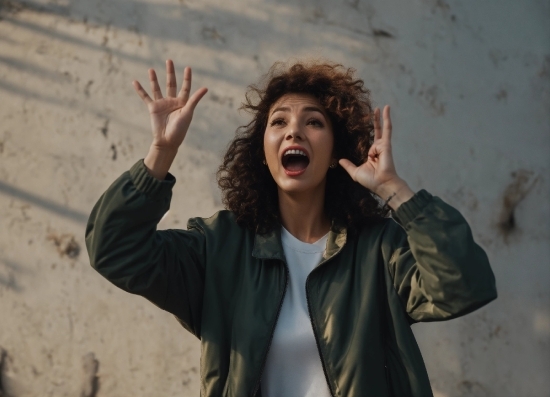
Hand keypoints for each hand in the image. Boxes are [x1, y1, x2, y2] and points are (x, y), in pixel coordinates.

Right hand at [133, 60, 207, 178]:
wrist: (167, 141)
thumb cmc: (180, 129)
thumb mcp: (188, 112)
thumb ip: (195, 99)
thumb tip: (206, 88)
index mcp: (183, 103)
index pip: (185, 87)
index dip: (187, 78)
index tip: (188, 67)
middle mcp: (172, 101)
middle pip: (171, 84)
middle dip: (170, 72)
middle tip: (169, 60)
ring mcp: (162, 104)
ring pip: (157, 88)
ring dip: (154, 79)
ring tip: (151, 69)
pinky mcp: (152, 108)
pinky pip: (145, 97)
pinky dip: (140, 90)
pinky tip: (135, 82)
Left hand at [339, 105, 413, 208]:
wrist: (381, 184)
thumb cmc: (371, 180)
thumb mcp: (355, 172)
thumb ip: (348, 165)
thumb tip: (340, 160)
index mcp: (371, 154)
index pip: (368, 142)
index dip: (365, 136)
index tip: (363, 128)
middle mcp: (377, 149)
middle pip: (376, 132)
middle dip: (375, 121)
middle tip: (373, 110)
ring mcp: (382, 146)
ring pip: (380, 130)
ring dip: (381, 118)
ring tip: (381, 107)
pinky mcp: (386, 145)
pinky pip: (386, 130)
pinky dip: (386, 119)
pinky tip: (386, 109)